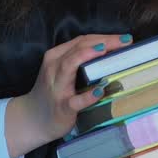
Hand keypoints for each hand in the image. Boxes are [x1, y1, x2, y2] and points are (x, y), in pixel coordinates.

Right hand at [4, 33, 131, 157]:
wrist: (32, 120)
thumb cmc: (52, 93)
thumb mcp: (60, 72)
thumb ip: (78, 61)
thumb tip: (111, 54)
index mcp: (55, 57)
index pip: (81, 41)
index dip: (103, 37)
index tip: (124, 38)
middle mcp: (54, 68)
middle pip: (78, 48)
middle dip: (102, 42)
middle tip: (125, 41)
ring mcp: (57, 88)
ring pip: (69, 66)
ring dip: (87, 56)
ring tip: (105, 51)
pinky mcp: (62, 107)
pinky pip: (75, 100)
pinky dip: (88, 95)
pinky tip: (101, 90)